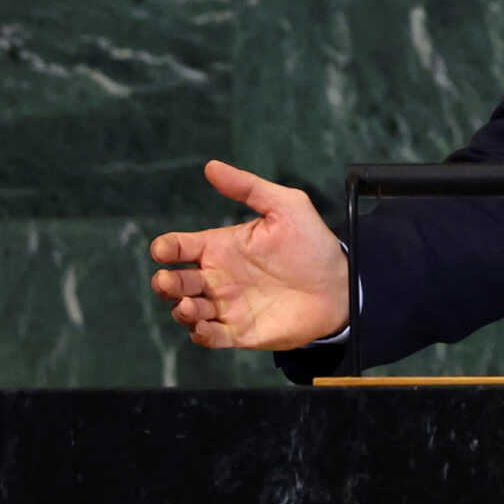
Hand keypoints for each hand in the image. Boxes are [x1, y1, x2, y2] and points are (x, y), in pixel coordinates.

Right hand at [148, 160, 350, 349]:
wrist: (340, 286)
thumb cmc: (312, 244)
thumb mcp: (286, 207)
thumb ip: (249, 188)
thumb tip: (211, 166)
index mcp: (220, 247)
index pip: (178, 247)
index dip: (164, 248)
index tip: (163, 249)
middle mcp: (217, 277)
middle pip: (174, 281)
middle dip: (165, 282)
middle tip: (169, 281)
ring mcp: (226, 306)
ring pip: (187, 311)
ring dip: (181, 310)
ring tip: (190, 305)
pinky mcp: (240, 331)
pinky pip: (210, 337)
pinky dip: (201, 334)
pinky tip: (204, 328)